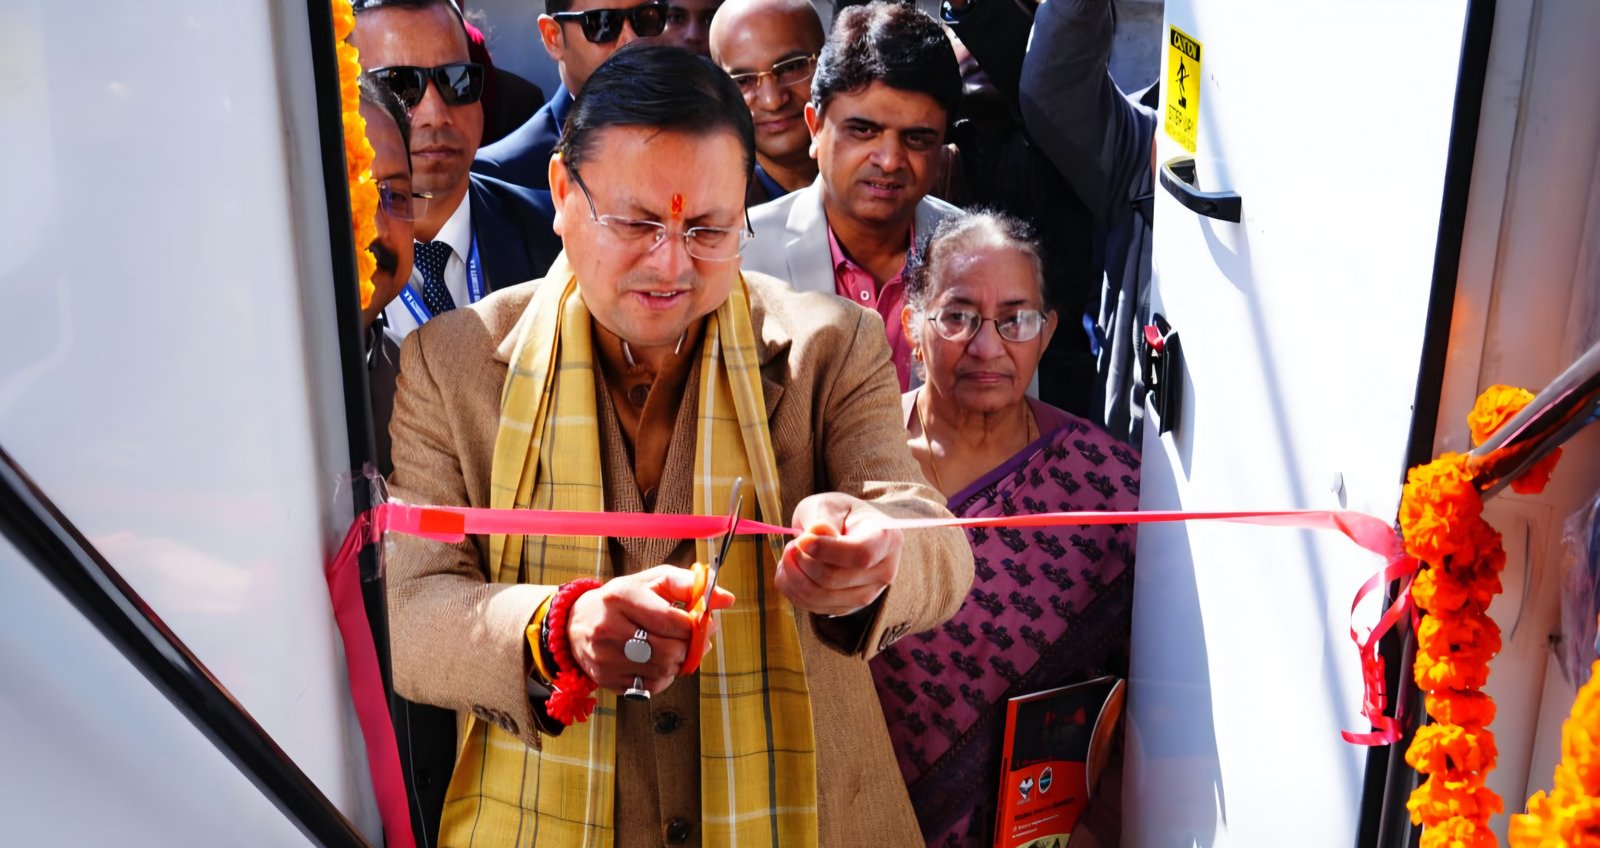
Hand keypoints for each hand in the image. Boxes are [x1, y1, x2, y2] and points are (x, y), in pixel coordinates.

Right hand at [566, 565, 734, 696]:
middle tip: (695, 639)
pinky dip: (663, 677)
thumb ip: (690, 585)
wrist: (576, 623)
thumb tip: (727, 598)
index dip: (695, 625)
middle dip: (691, 648)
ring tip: (678, 648)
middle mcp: (608, 628)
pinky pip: (649, 687)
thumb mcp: (652, 581)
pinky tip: (659, 662)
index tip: (705, 622)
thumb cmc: (622, 600)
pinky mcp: (606, 679)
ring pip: (662, 671)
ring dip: (679, 663)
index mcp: (620, 597)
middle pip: (668, 651)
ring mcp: (605, 657)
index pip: (669, 620)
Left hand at [777, 493, 902, 615]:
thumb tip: (813, 536)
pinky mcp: (848, 608)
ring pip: (821, 597)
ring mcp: (868, 595)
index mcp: (885, 539)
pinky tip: (790, 570)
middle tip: (791, 544)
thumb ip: (821, 518)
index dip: (826, 550)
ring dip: (794, 577)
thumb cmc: (841, 515)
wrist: (853, 531)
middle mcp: (883, 572)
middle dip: (803, 561)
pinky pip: (813, 607)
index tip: (801, 539)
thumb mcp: (829, 504)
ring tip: (789, 555)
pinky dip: (793, 589)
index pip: (860, 554)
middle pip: (834, 578)